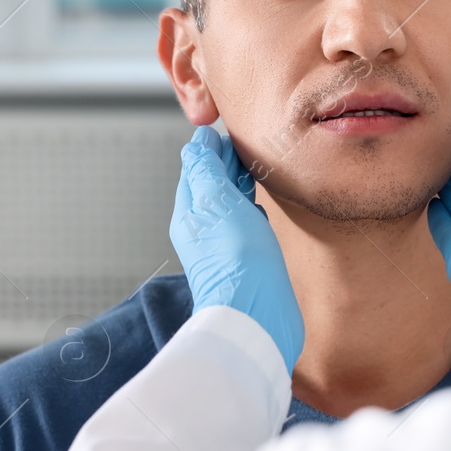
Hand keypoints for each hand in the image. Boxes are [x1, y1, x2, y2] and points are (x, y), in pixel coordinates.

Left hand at [169, 126, 304, 372]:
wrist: (257, 317)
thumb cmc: (238, 263)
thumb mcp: (217, 203)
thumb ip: (206, 171)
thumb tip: (198, 142)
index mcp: (189, 213)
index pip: (196, 168)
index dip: (213, 148)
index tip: (232, 133)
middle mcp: (202, 229)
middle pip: (211, 186)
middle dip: (227, 165)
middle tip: (248, 147)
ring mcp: (224, 246)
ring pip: (228, 205)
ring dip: (240, 186)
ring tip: (256, 170)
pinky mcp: (245, 261)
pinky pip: (244, 227)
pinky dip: (251, 212)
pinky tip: (261, 211)